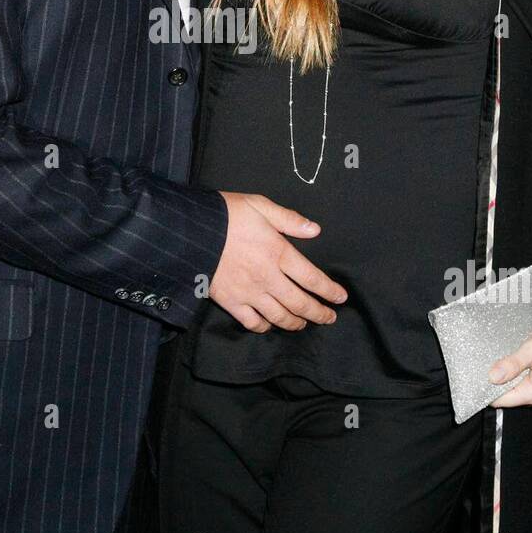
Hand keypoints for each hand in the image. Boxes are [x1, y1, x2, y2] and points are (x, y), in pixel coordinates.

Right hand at [208, 192, 347, 332]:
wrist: (190, 231)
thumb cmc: (225, 215)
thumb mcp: (260, 206)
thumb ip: (289, 219)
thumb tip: (315, 230)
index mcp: (278, 252)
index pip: (312, 279)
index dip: (330, 291)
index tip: (341, 298)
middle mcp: (268, 277)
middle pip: (300, 303)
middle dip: (319, 313)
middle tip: (329, 318)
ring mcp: (249, 293)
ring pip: (280, 317)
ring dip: (296, 323)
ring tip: (303, 324)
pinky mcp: (231, 302)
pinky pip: (252, 322)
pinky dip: (265, 326)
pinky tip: (270, 324)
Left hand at [488, 328, 531, 407]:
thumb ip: (512, 364)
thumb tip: (493, 376)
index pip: (503, 400)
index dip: (489, 389)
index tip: (481, 377)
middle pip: (512, 396)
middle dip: (502, 382)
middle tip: (496, 364)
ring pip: (523, 391)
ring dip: (515, 379)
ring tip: (511, 362)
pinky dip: (526, 377)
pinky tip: (525, 364)